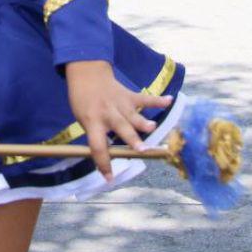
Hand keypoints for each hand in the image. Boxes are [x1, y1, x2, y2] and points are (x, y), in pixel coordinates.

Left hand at [65, 60, 171, 181]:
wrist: (86, 73)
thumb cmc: (83, 102)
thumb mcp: (83, 120)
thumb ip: (97, 135)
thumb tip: (111, 158)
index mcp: (92, 121)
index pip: (97, 145)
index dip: (103, 163)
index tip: (110, 178)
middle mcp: (107, 113)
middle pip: (120, 127)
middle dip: (132, 139)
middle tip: (141, 149)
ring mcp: (120, 103)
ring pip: (134, 115)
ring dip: (143, 122)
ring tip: (153, 128)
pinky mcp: (129, 95)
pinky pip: (144, 99)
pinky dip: (157, 101)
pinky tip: (169, 101)